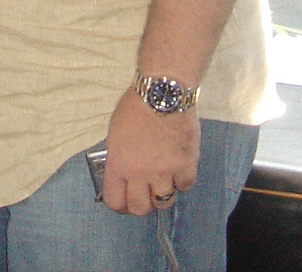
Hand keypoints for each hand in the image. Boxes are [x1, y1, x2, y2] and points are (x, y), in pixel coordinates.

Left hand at [100, 90, 199, 215]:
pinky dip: (182, 182)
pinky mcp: (186, 165)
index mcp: (119, 164)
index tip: (124, 201)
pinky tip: (179, 171)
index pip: (115, 201)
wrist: (162, 93)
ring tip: (163, 183)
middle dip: (141, 205)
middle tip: (145, 195)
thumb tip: (122, 173)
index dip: (120, 204)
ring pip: (164, 203)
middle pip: (140, 208)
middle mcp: (140, 173)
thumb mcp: (115, 133)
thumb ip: (119, 157)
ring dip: (162, 195)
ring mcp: (164, 172)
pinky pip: (185, 187)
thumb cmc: (135, 107)